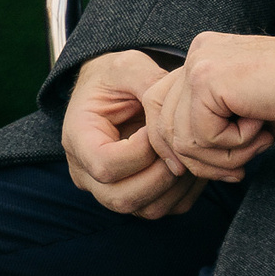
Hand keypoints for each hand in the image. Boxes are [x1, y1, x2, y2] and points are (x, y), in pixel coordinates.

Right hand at [62, 50, 205, 218]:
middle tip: (185, 146)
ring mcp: (108, 189)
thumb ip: (147, 82)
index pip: (105, 165)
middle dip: (162, 175)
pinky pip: (161, 208)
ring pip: (144, 209)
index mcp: (78, 139)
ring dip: (177, 186)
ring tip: (194, 153)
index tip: (160, 125)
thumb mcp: (128, 66)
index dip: (141, 151)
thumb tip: (171, 111)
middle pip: (121, 197)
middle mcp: (87, 173)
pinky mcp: (133, 195)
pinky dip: (185, 192)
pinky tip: (196, 163)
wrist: (115, 89)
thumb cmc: (118, 76)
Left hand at [143, 31, 274, 183]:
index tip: (217, 168)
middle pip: (163, 127)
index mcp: (203, 58)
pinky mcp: (207, 79)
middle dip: (200, 162)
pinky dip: (234, 145)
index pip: (161, 110)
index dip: (179, 148)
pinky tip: (261, 126)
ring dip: (222, 156)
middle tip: (238, 170)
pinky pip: (201, 137)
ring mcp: (199, 64)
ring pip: (181, 138)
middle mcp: (196, 54)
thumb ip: (212, 125)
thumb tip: (181, 162)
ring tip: (258, 143)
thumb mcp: (245, 114)